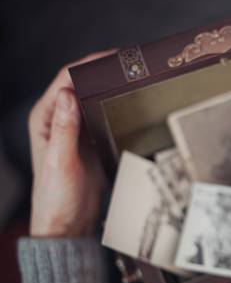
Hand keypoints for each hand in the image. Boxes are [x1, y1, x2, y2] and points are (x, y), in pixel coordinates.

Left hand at [29, 51, 114, 236]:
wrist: (69, 225)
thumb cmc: (57, 199)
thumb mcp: (61, 163)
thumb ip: (64, 128)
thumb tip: (67, 93)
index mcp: (45, 120)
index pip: (65, 81)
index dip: (88, 64)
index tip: (112, 57)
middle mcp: (59, 120)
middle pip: (81, 85)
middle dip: (103, 71)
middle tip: (129, 64)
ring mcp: (76, 130)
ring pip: (94, 98)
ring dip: (111, 87)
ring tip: (133, 78)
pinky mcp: (91, 141)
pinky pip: (104, 115)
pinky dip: (116, 106)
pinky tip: (130, 102)